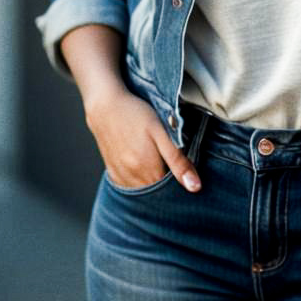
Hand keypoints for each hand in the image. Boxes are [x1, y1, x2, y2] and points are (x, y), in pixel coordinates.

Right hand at [84, 83, 201, 192]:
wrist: (105, 106)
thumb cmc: (136, 114)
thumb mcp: (162, 132)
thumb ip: (178, 161)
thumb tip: (195, 187)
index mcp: (147, 170)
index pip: (169, 193)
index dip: (180, 185)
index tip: (185, 174)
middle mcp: (132, 178)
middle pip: (155, 194)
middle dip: (166, 187)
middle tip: (172, 167)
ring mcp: (120, 176)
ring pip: (141, 192)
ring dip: (152, 184)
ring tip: (158, 164)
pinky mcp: (112, 171)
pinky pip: (128, 187)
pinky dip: (138, 182)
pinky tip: (143, 167)